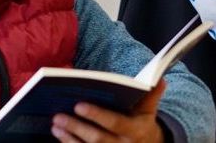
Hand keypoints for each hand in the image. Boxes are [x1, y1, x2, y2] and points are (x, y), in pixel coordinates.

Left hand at [50, 80, 166, 142]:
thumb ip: (152, 95)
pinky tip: (59, 134)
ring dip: (69, 137)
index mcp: (136, 130)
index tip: (78, 105)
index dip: (97, 115)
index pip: (115, 123)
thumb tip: (160, 78)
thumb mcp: (148, 111)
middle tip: (59, 115)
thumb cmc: (142, 124)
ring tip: (55, 124)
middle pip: (98, 139)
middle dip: (77, 127)